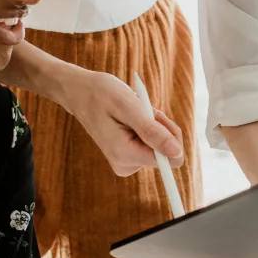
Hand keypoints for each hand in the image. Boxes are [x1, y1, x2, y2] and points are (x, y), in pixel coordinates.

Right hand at [59, 67, 183, 175]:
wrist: (81, 93)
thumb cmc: (103, 94)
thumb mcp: (130, 107)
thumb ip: (153, 132)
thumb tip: (177, 154)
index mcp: (125, 156)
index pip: (170, 160)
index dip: (171, 136)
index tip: (156, 117)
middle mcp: (126, 165)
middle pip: (167, 151)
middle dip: (161, 126)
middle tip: (142, 109)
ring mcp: (127, 161)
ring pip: (161, 143)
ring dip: (154, 122)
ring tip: (134, 110)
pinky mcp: (129, 155)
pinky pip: (152, 140)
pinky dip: (149, 124)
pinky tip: (132, 115)